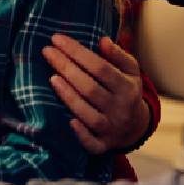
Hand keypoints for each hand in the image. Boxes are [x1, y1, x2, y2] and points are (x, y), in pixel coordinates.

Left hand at [45, 35, 149, 152]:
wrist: (136, 126)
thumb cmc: (126, 90)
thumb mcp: (130, 70)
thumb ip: (118, 55)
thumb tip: (103, 40)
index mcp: (128, 88)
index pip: (100, 67)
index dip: (77, 52)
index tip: (57, 39)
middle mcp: (121, 109)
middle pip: (90, 88)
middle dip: (66, 68)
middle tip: (47, 51)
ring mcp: (112, 129)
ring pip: (88, 113)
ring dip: (68, 96)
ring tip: (51, 77)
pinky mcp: (103, 145)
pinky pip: (92, 143)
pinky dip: (81, 134)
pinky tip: (68, 120)